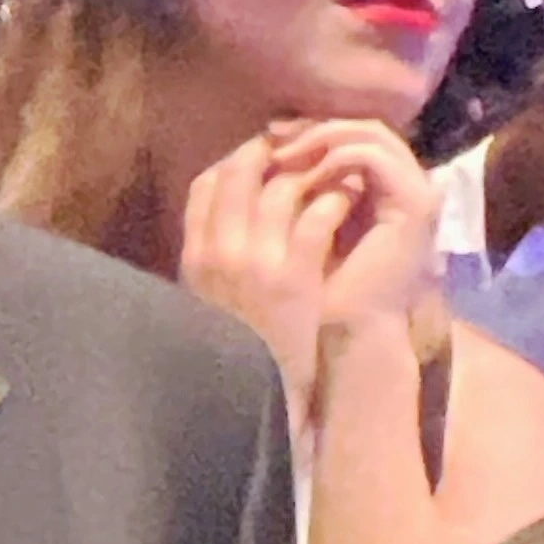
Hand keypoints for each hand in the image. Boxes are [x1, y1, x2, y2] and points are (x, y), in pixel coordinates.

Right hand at [178, 133, 356, 417]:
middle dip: (275, 153)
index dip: (236, 160)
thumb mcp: (206, 300)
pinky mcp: (296, 275)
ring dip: (313, 170)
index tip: (263, 156)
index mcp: (194, 257)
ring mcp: (256, 261)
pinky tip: (349, 198)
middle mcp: (219, 252)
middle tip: (306, 149)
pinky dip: (335, 198)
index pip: (206, 184)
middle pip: (240, 173)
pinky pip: (317, 215)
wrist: (264, 395)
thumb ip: (212, 255)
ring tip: (336, 167)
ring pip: (282, 187)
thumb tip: (227, 211)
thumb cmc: (239, 349)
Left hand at [259, 119, 437, 329]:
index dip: (308, 129)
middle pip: (359, 126)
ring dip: (319, 138)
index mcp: (377, 185)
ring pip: (367, 133)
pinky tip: (300, 172)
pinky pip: (370, 158)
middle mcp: (401, 182)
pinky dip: (333, 157)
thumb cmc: (317, 285)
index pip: (348, 134)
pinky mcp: (414, 203)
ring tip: (280, 153)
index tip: (266, 137)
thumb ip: (287, 189)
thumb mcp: (294, 228)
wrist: (346, 327)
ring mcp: (413, 190)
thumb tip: (251, 152)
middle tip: (272, 135)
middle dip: (311, 127)